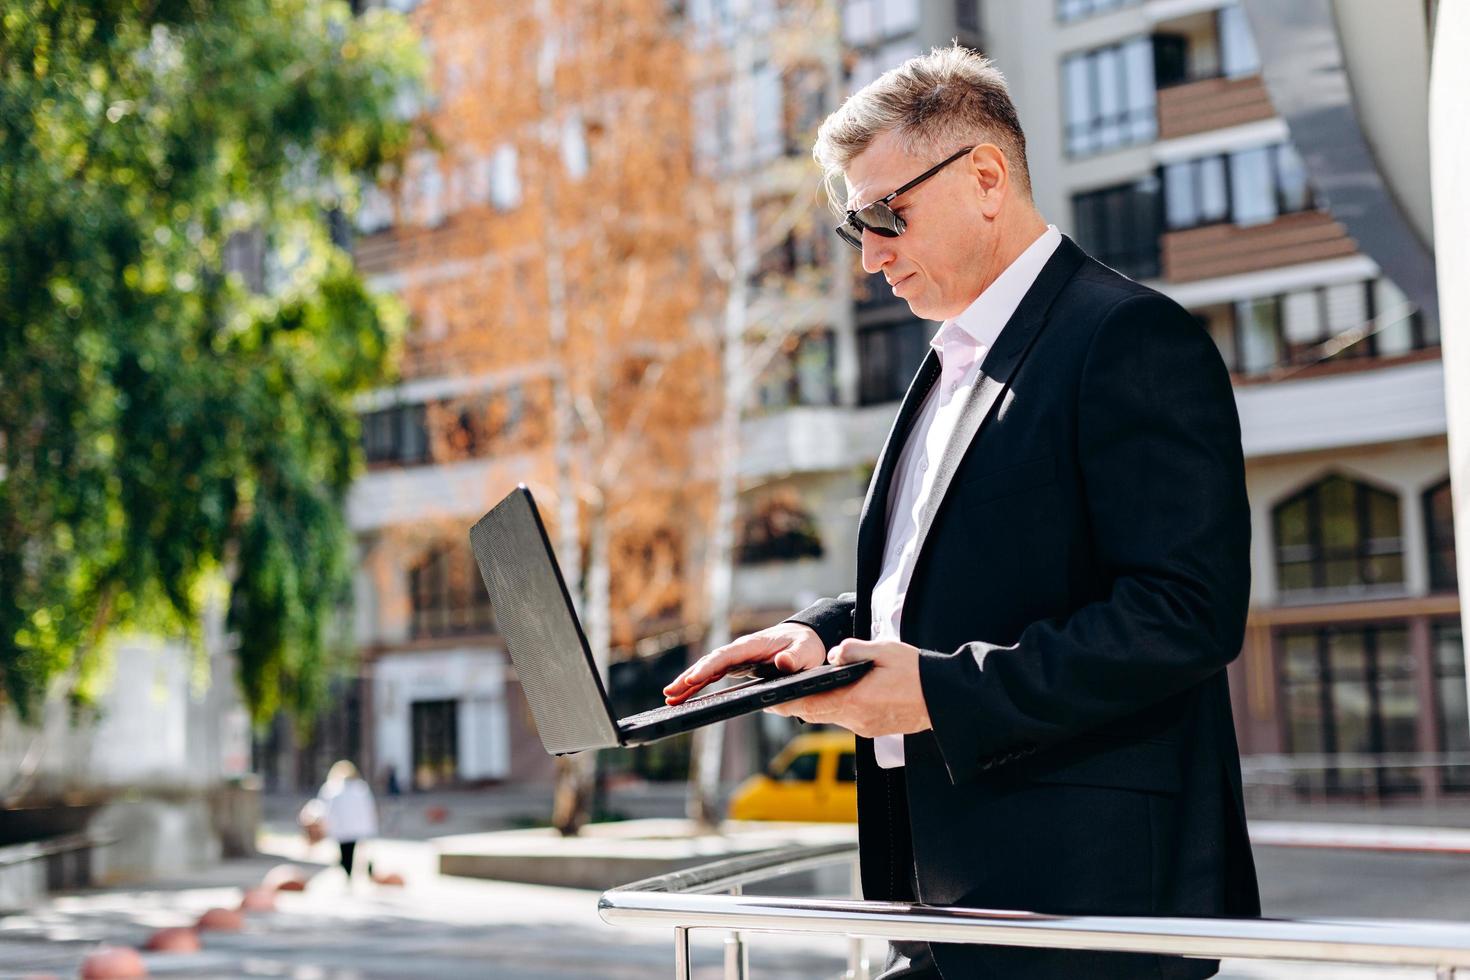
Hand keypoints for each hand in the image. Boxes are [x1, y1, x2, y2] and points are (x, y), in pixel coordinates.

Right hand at [663, 622, 825, 704]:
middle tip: (670, 692)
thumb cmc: (805, 645)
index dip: (709, 666)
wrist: (805, 640)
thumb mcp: (806, 652)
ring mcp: (737, 659)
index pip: (726, 655)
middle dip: (689, 677)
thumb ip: (795, 658)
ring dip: (688, 682)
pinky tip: (684, 695)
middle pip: (710, 662)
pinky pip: (714, 676)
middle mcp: (741, 651)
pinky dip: (698, 684)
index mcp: (753, 645)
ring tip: (669, 697)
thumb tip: (782, 663)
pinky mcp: (737, 668)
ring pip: (708, 670)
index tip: (693, 678)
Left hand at [766, 637, 931, 738]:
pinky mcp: (873, 728)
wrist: (944, 699)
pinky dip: (833, 709)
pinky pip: (844, 719)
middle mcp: (857, 719)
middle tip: (773, 698)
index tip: (767, 701)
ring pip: (829, 717)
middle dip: (794, 706)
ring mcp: (865, 726)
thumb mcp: (885, 650)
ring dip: (814, 707)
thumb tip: (832, 654)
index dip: (785, 703)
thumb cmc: (916, 672)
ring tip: (797, 694)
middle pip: (814, 714)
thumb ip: (854, 650)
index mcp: (855, 700)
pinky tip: (832, 697)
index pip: (810, 704)